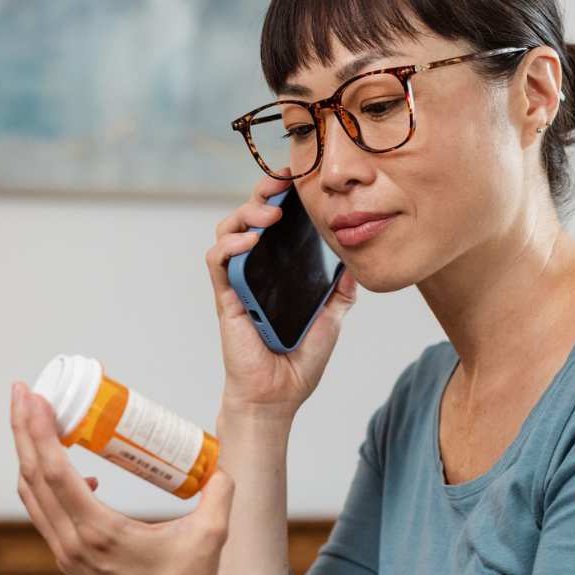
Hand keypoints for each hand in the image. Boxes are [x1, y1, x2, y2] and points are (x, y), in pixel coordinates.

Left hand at [10, 382, 233, 574]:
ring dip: (29, 453)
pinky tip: (73, 472)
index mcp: (99, 533)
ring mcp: (67, 552)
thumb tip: (221, 465)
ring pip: (32, 494)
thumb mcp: (210, 537)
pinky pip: (45, 512)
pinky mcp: (71, 558)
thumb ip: (218, 494)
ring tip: (33, 419)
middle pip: (33, 476)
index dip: (40, 431)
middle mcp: (73, 542)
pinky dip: (46, 482)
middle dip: (23, 429)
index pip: (56, 472)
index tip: (33, 397)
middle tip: (22, 391)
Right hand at [206, 175, 357, 421]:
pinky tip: (249, 241)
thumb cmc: (298, 360)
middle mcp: (255, 271)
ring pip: (228, 232)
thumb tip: (356, 263)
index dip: (283, 196)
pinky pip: (218, 263)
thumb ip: (340, 290)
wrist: (279, 396)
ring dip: (246, 213)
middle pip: (249, 217)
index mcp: (278, 270)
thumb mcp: (331, 318)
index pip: (275, 223)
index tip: (299, 178)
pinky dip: (230, 245)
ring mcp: (238, 283)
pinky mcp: (227, 299)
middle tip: (281, 182)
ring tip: (270, 212)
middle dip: (262, 192)